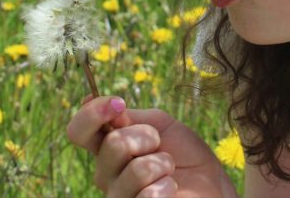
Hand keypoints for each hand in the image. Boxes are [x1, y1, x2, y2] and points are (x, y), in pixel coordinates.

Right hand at [67, 95, 238, 197]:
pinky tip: (170, 188)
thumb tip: (93, 100)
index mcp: (106, 147)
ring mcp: (119, 196)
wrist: (211, 185)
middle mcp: (106, 173)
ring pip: (135, 170)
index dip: (92, 113)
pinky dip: (166, 187)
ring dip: (161, 164)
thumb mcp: (159, 124)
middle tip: (159, 145)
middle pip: (112, 144)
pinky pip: (148, 196)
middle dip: (146, 136)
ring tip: (168, 171)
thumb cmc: (184, 155)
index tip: (117, 103)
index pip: (78, 130)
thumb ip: (129, 117)